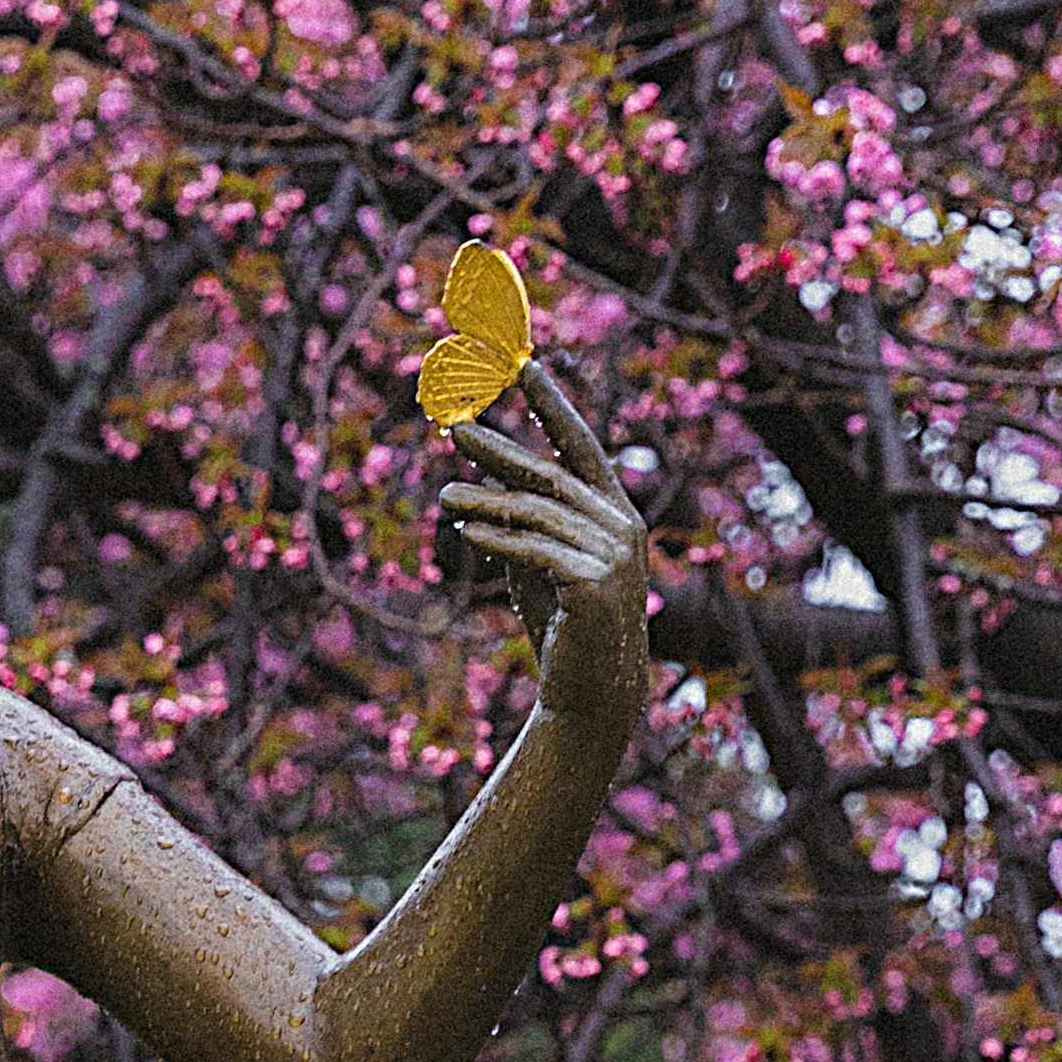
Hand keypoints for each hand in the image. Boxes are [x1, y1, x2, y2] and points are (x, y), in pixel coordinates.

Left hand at [437, 359, 648, 749]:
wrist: (592, 694)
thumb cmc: (563, 628)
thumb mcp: (538, 566)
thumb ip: (519, 526)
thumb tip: (472, 495)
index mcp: (614, 512)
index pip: (581, 446)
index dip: (553, 405)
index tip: (525, 367)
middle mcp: (620, 525)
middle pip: (549, 474)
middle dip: (500, 448)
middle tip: (454, 428)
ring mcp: (612, 554)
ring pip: (535, 513)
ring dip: (484, 499)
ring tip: (442, 493)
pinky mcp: (594, 583)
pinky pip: (533, 550)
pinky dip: (496, 538)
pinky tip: (463, 530)